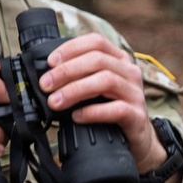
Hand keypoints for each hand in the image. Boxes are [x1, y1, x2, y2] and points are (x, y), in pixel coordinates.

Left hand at [38, 34, 165, 173]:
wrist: (137, 140)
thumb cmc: (110, 110)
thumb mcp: (96, 88)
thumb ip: (79, 78)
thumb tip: (47, 78)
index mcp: (119, 60)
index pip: (96, 42)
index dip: (71, 48)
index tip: (50, 62)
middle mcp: (129, 72)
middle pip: (98, 60)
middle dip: (67, 71)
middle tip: (45, 85)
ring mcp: (136, 94)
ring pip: (106, 81)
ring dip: (76, 89)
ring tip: (55, 102)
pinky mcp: (137, 116)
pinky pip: (116, 109)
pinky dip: (93, 111)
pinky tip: (77, 116)